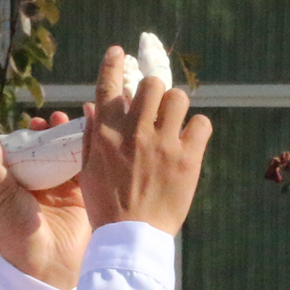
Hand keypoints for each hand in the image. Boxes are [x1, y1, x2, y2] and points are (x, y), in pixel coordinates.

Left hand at [0, 112, 89, 289]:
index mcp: (17, 185)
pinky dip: (86, 150)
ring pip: (65, 155)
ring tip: (64, 120)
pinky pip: (85, 167)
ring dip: (66, 137)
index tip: (30, 122)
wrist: (48, 266)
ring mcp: (62, 189)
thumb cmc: (19, 235)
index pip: (22, 153)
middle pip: (46, 151)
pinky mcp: (83, 194)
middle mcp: (40, 185)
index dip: (27, 136)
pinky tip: (87, 133)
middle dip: (48, 133)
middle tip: (50, 120)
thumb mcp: (2, 198)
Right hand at [79, 45, 210, 235]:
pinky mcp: (188, 159)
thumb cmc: (107, 207)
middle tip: (155, 109)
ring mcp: (162, 144)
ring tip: (174, 125)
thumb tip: (92, 106)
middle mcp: (134, 132)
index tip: (117, 51)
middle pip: (151, 85)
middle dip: (154, 93)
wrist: (131, 238)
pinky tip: (189, 142)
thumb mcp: (88, 171)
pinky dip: (197, 129)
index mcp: (106, 134)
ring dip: (176, 108)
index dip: (113, 63)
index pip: (108, 86)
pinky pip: (202, 123)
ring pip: (178, 98)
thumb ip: (91, 136)